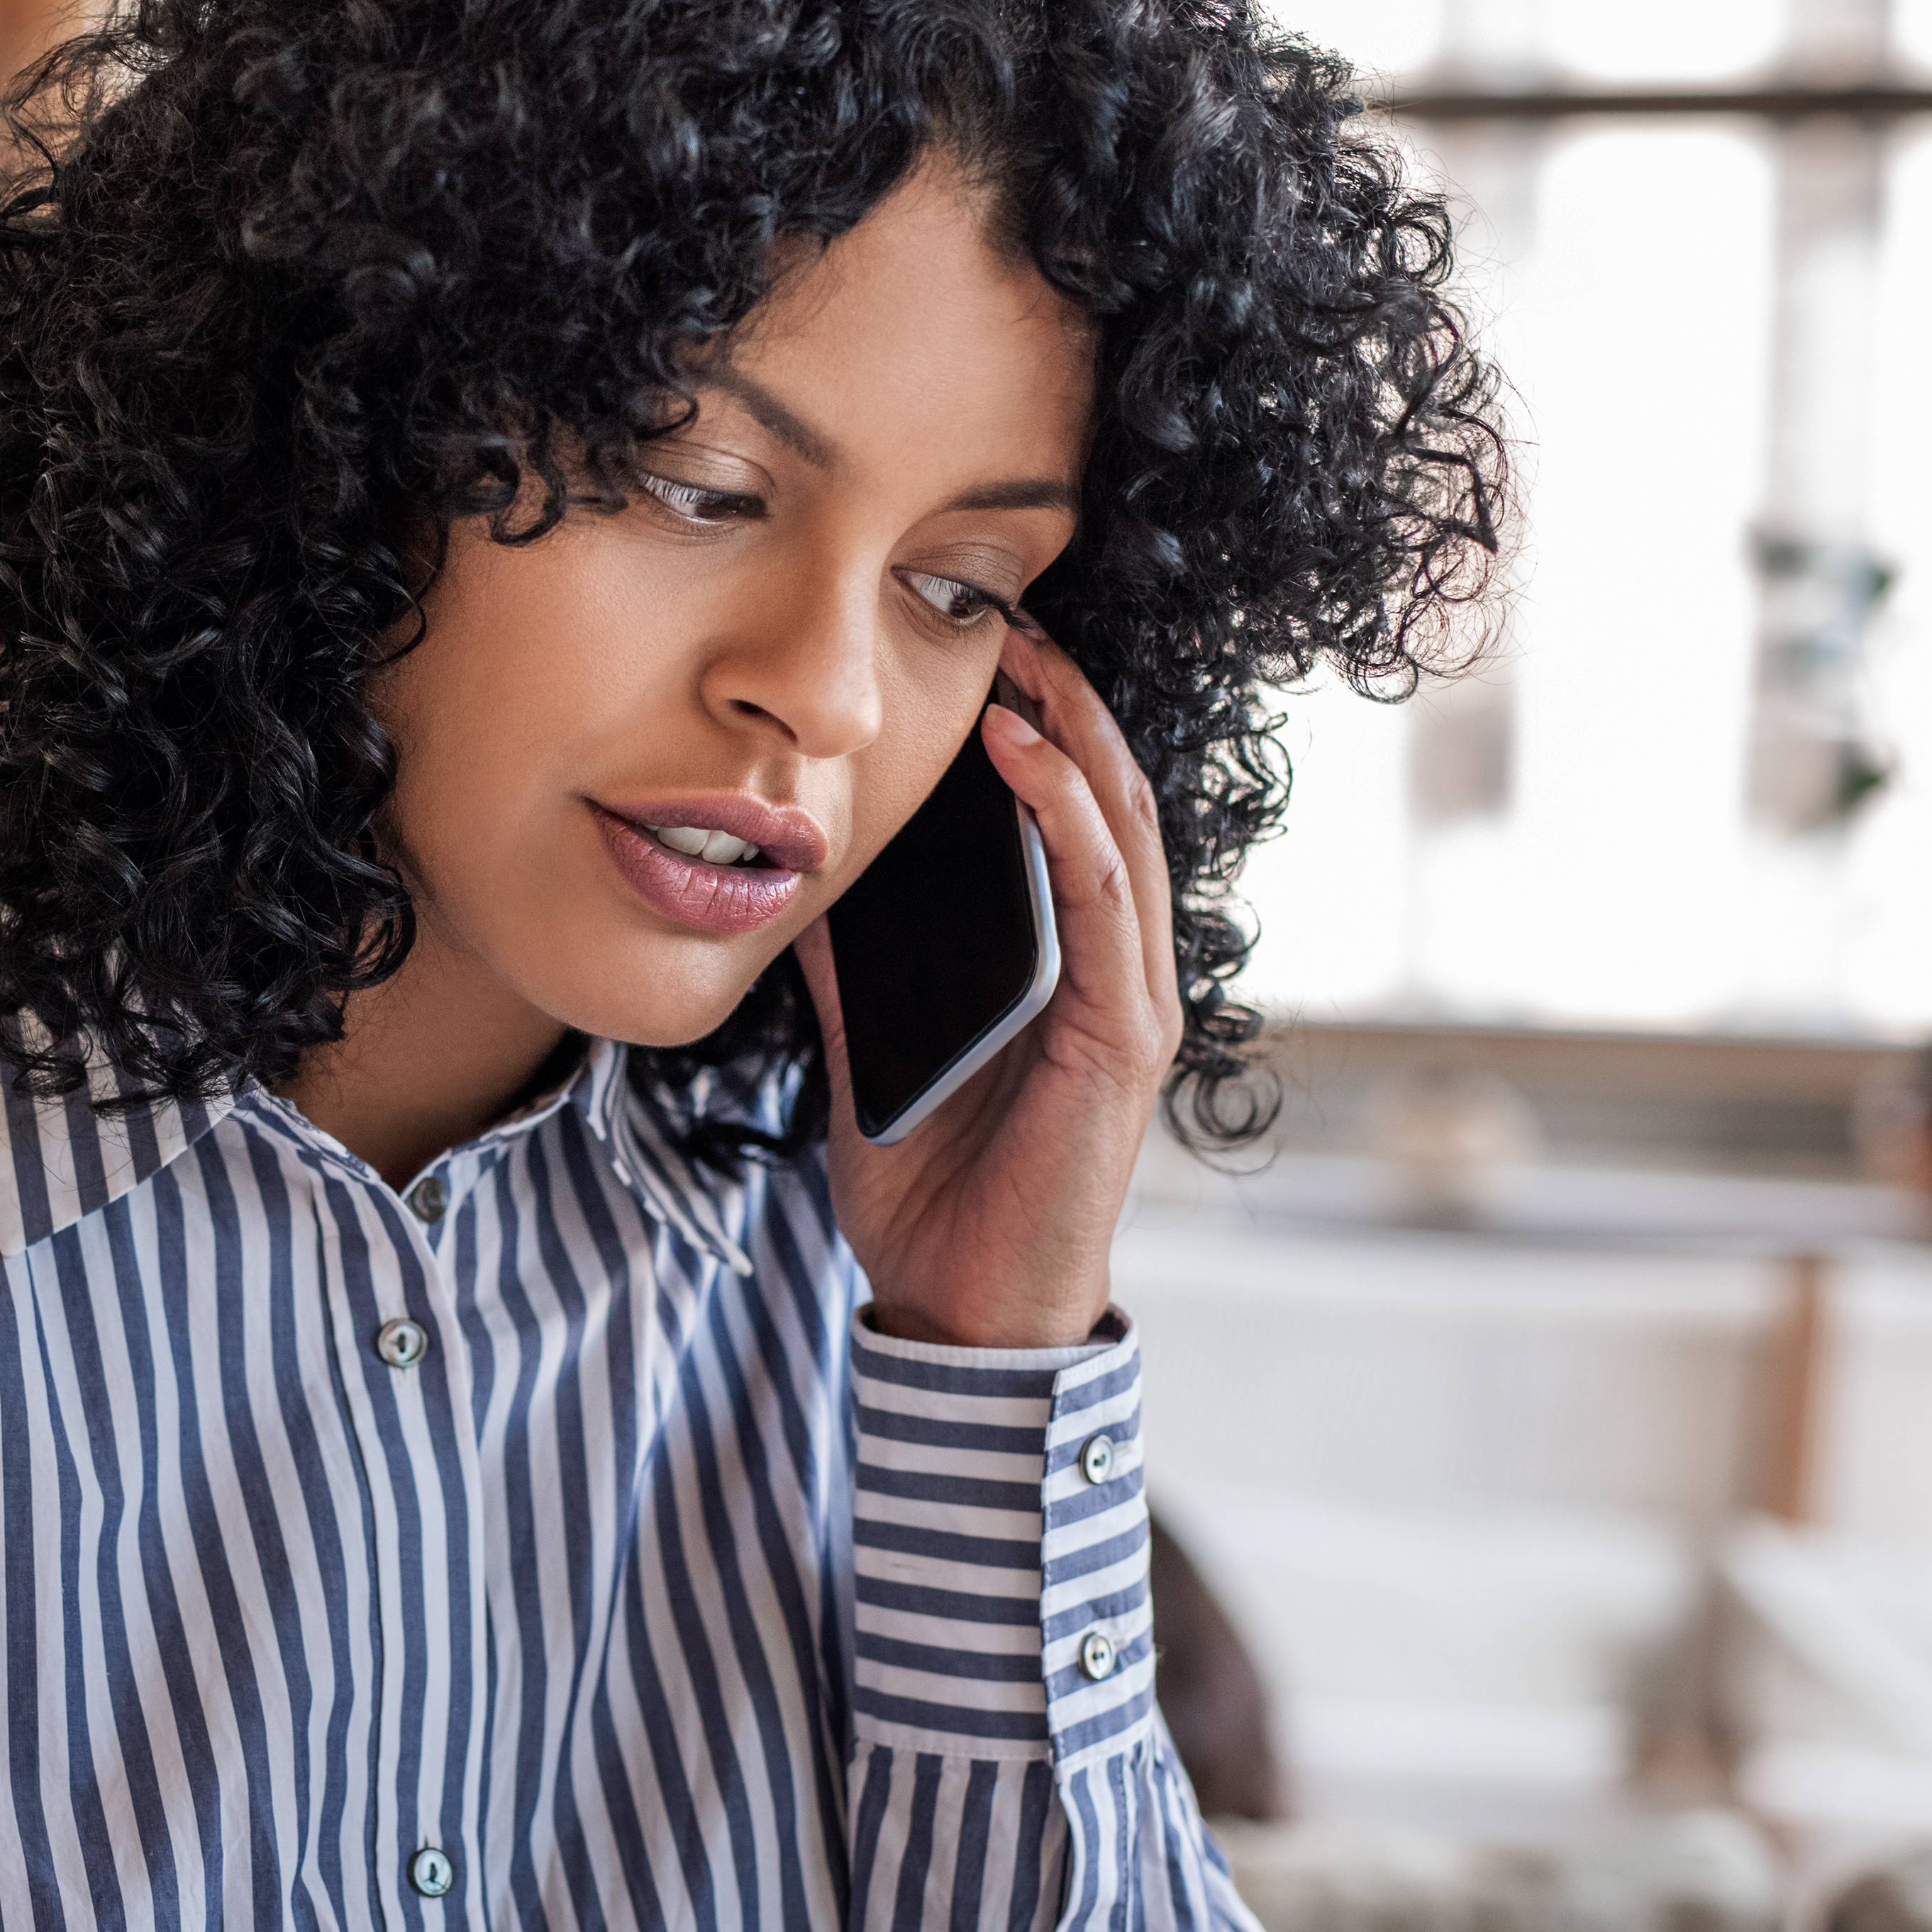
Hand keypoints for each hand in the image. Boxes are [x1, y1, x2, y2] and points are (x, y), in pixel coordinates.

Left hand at [793, 626, 1179, 1350]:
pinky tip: (1028, 756)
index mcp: (1066, 971)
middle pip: (1108, 802)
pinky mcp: (1124, 1036)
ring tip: (1026, 657)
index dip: (1041, 730)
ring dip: (1075, 735)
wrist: (962, 1312)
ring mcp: (1131, 1000)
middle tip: (1013, 619)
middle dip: (1068, 703)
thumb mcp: (872, 1054)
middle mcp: (1116, 971)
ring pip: (1120, 830)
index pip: (1069, 821)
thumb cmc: (932, 1196)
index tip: (986, 653)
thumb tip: (800, 884)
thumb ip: (854, 971)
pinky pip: (1104, 899)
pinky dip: (1067, 817)